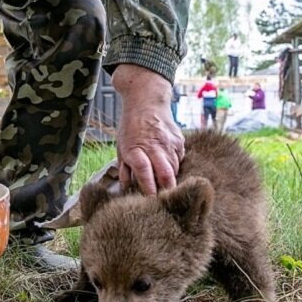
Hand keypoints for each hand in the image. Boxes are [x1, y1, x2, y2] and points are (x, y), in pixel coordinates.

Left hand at [112, 65, 184, 194]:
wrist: (147, 100)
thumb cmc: (131, 126)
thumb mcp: (121, 146)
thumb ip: (125, 168)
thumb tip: (126, 189)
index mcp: (136, 148)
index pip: (144, 171)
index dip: (148, 188)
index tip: (150, 201)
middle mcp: (154, 146)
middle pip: (166, 173)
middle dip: (167, 190)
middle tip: (164, 201)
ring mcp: (169, 143)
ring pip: (175, 169)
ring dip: (170, 179)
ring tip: (164, 185)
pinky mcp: (179, 140)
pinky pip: (180, 160)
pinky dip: (174, 166)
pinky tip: (167, 164)